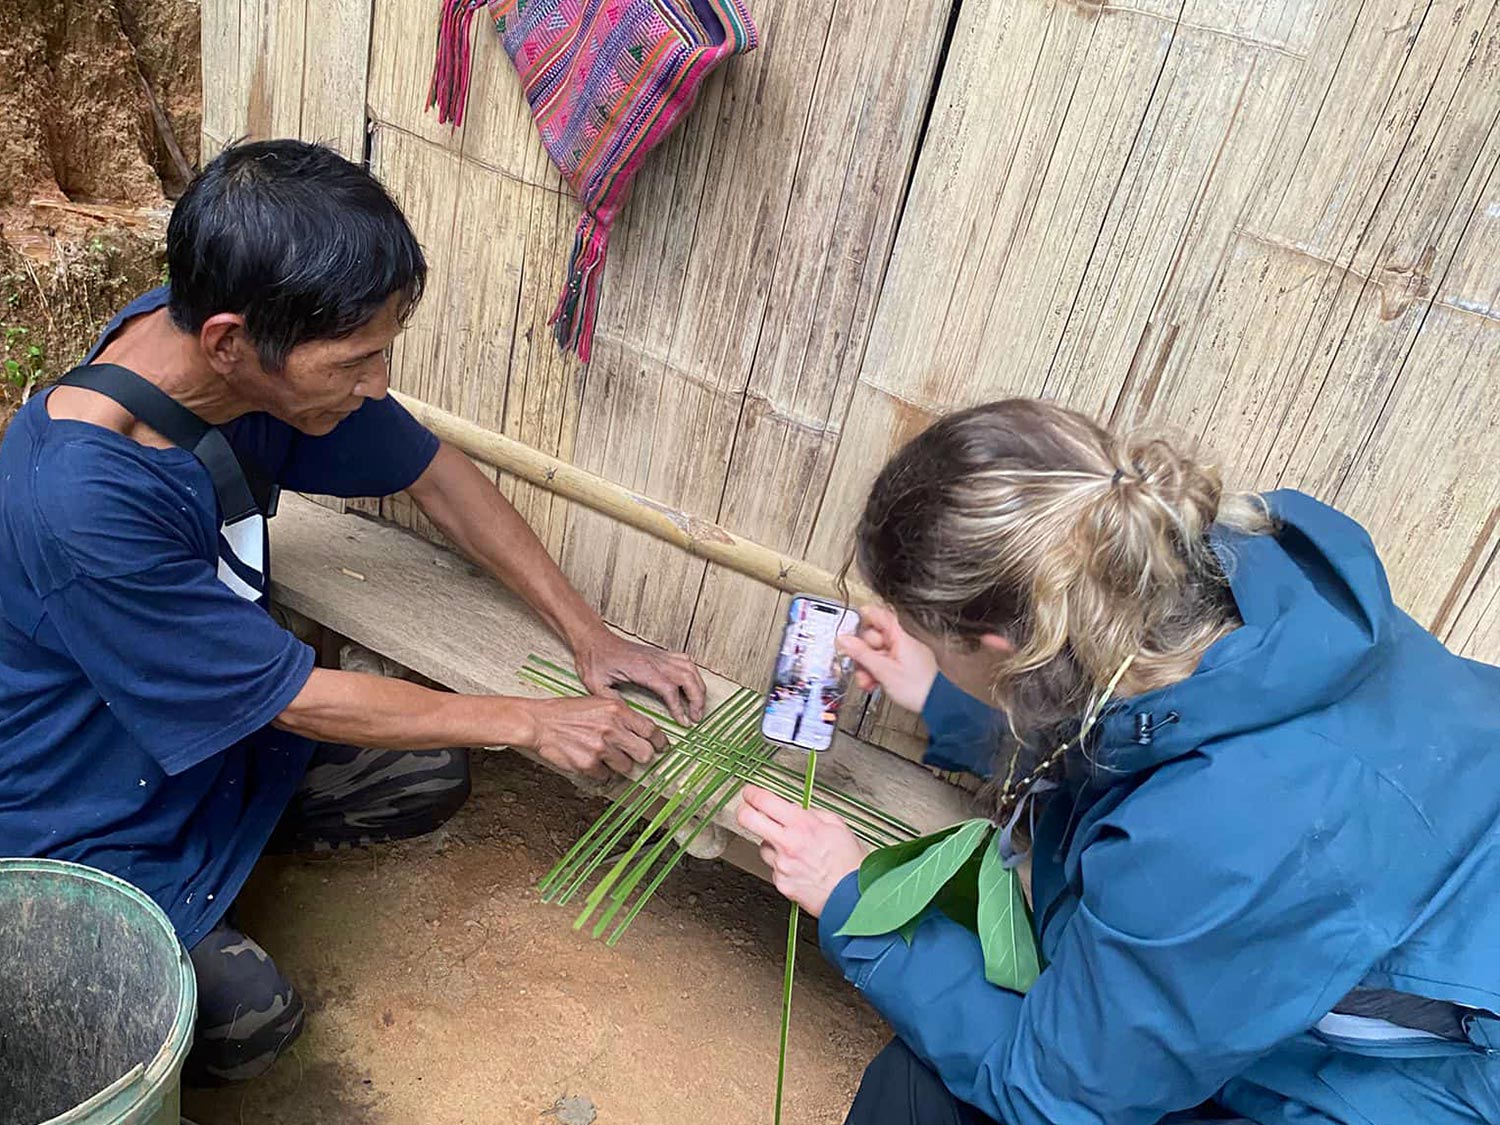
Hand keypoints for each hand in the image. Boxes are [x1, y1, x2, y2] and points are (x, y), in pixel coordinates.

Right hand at [518, 696, 667, 780]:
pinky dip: (600, 771)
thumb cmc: (567, 711)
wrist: (539, 722)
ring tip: (603, 754)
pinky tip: (589, 759)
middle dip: (641, 756)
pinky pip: (606, 775)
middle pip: (644, 753)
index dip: (659, 742)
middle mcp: (612, 729)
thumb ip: (620, 715)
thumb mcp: (598, 703)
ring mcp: (600, 748)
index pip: (650, 730)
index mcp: (617, 710)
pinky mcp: (588, 764)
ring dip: (619, 764)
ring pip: (626, 767)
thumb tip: (640, 731)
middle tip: (634, 755)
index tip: (661, 747)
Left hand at [573, 630, 707, 725]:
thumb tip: (629, 717)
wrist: (593, 639)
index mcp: (641, 668)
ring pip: (690, 668)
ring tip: (698, 704)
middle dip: (697, 698)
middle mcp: (655, 660)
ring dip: (698, 686)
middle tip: (696, 717)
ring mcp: (659, 655)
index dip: (679, 707)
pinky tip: (692, 684)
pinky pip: (685, 660)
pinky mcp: (659, 654)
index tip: (683, 721)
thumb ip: (613, 701)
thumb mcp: (595, 684)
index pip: (669, 688)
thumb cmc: (594, 659)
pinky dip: (693, 673)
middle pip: (687, 677)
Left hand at [735, 786, 864, 916]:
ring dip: (772, 844)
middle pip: (747, 820)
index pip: (764, 801)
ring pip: (763, 847)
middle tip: (747, 809)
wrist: (854, 896)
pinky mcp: (781, 883)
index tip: (750, 793)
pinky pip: (774, 868)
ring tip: (795, 850)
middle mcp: (787, 845)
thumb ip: (811, 813)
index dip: (752, 793)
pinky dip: (783, 865)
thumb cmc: (850, 863)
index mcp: (802, 825)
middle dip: (744, 811)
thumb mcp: (837, 825)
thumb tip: (793, 810)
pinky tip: (800, 867)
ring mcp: (781, 866)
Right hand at [837, 605, 938, 712]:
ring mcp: (904, 654)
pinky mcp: (905, 666)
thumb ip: (862, 654)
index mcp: (900, 637)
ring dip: (868, 667)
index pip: (881, 615)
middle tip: (859, 665)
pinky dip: (876, 672)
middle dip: (862, 653)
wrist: (936, 704)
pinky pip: (885, 663)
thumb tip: (844, 640)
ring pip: (877, 653)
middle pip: (874, 638)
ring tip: (867, 680)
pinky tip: (874, 683)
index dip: (866, 616)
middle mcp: (903, 642)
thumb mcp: (883, 670)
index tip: (853, 623)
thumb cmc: (918, 688)